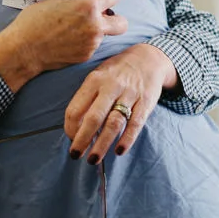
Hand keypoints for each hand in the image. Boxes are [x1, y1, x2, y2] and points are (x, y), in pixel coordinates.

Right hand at [0, 0, 124, 91]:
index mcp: (88, 6)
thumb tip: (86, 4)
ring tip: (73, 31)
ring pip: (104, 35)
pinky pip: (91, 47)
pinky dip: (84, 44)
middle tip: (102, 18)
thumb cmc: (34, 21)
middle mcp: (95, 25)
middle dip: (115, 19)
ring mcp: (91, 43)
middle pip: (122, 23)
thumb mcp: (57, 2)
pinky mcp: (85, 56)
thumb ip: (77, 3)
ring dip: (95, 32)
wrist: (24, 49)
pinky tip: (68, 42)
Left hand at [64, 43, 175, 163]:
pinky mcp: (146, 102)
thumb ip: (87, 98)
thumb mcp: (98, 76)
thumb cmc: (116, 72)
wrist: (148, 58)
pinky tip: (119, 151)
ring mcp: (130, 94)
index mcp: (94, 80)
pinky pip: (135, 123)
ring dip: (102, 144)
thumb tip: (75, 128)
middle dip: (82, 140)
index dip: (70, 127)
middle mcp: (111, 86)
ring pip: (114, 123)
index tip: (71, 139)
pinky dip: (127, 139)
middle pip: (93, 118)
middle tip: (76, 155)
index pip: (76, 108)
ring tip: (94, 159)